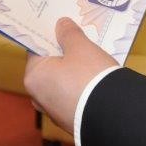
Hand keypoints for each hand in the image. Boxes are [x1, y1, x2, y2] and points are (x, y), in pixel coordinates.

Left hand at [24, 17, 117, 132]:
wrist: (111, 115)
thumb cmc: (89, 77)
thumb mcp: (80, 47)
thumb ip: (68, 33)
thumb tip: (61, 24)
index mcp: (34, 76)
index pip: (37, 49)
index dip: (50, 36)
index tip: (61, 26)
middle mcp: (39, 96)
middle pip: (50, 67)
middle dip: (64, 54)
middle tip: (80, 39)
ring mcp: (55, 111)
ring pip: (62, 82)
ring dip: (74, 71)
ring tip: (92, 57)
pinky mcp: (71, 120)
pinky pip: (73, 96)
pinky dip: (81, 87)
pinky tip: (96, 79)